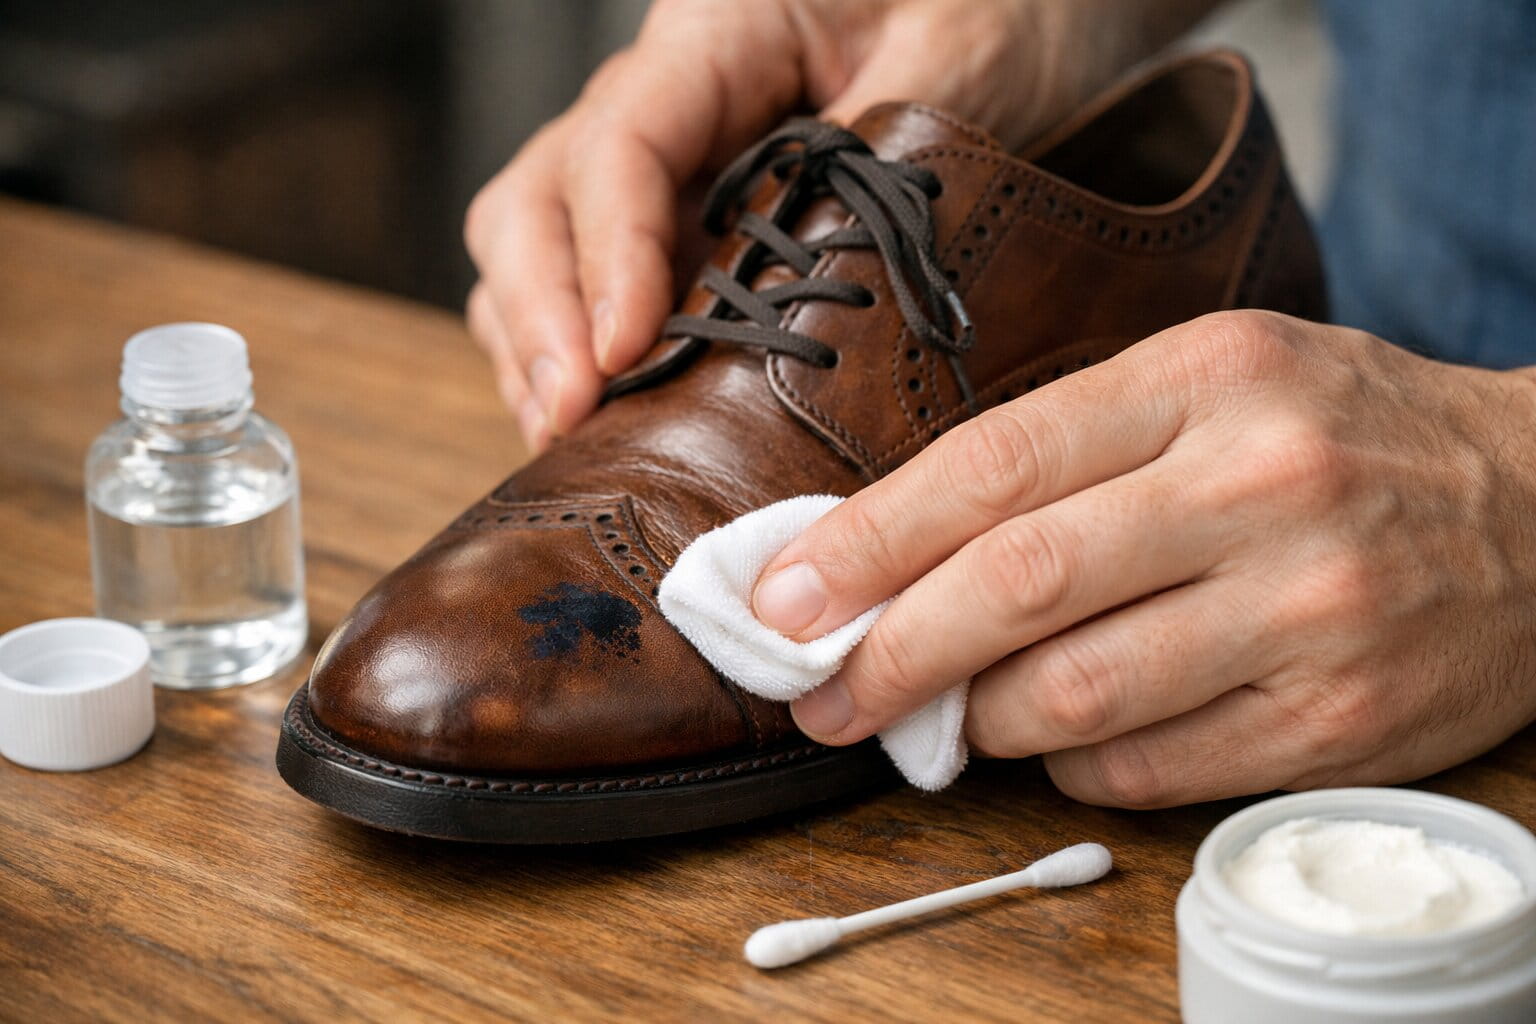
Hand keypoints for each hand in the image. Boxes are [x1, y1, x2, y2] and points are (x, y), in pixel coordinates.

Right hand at [464, 0, 1213, 449]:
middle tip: (571, 416)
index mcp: (719, 35)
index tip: (621, 350)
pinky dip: (578, 356)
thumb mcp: (959, 61)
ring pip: (541, 248)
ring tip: (566, 440)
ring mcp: (664, 168)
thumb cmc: (991, 14)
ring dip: (540, 347)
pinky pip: (590, 287)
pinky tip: (599, 421)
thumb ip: (881, 158)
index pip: (621, 142)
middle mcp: (665, 101)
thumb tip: (809, 282)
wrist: (1006, 18)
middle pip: (540, 200)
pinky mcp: (679, 223)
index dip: (607, 253)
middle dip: (542, 315)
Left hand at [751, 311, 1535, 806]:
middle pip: (1019, 584)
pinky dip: (1074, 763)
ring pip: (1076, 694)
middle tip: (820, 693)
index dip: (867, 541)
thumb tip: (893, 551)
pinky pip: (1150, 767)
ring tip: (948, 714)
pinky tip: (1063, 736)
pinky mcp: (1340, 723)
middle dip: (890, 652)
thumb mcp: (1211, 381)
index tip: (783, 597)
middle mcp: (1260, 488)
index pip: (994, 466)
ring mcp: (1308, 612)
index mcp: (1207, 380)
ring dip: (979, 718)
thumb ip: (1064, 452)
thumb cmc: (1338, 434)